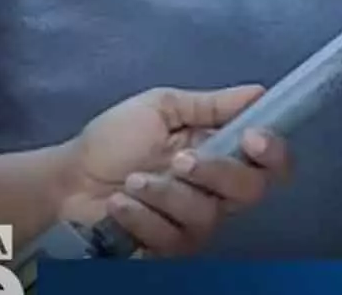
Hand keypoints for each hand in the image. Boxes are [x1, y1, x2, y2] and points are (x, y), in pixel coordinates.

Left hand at [55, 85, 291, 255]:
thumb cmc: (113, 141)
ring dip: (165, 193)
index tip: (251, 137)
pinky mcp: (170, 250)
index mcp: (223, 154)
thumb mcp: (161, 108)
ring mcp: (196, 224)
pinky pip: (172, 238)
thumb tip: (259, 92)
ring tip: (132, 180)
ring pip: (208, 215)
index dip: (273, 152)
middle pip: (251, 190)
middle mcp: (219, 192)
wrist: (68, 182)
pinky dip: (142, 215)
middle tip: (178, 159)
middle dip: (216, 172)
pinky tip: (120, 204)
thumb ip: (211, 104)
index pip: (273, 162)